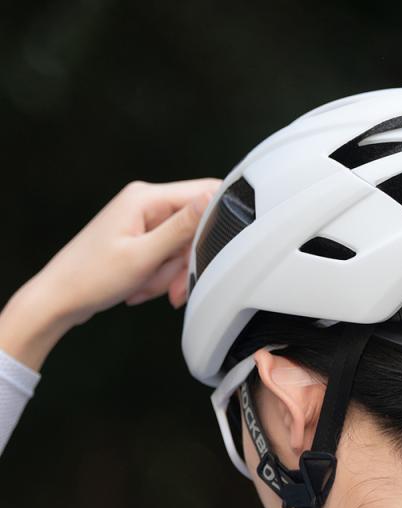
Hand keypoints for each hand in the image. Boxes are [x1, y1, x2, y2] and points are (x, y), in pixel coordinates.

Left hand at [0, 177, 220, 370]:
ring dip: (171, 274)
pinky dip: (160, 277)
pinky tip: (142, 287)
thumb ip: (182, 227)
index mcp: (145, 198)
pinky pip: (168, 258)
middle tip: (174, 286)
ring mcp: (143, 223)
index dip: (218, 220)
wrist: (60, 299)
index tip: (221, 248)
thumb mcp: (144, 255)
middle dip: (186, 262)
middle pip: (194, 229)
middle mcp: (145, 205)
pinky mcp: (141, 241)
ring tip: (147, 286)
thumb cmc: (90, 277)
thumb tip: (213, 198)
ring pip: (182, 249)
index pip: (203, 193)